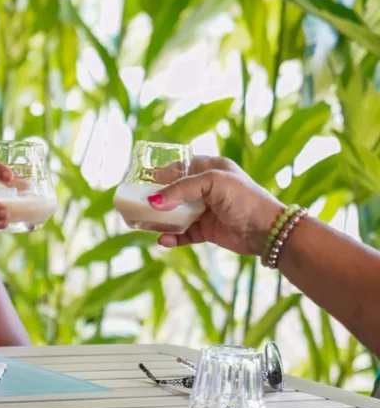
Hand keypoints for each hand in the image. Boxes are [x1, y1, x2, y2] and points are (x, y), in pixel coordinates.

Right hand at [149, 156, 281, 255]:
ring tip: (147, 224)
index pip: (181, 167)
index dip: (164, 174)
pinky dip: (173, 237)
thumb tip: (153, 201)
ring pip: (177, 214)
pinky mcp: (207, 231)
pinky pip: (184, 234)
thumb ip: (181, 190)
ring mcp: (206, 210)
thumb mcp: (212, 183)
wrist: (266, 230)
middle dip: (158, 199)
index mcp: (211, 168)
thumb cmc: (244, 198)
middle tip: (140, 204)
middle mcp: (207, 189)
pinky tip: (163, 240)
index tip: (145, 182)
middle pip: (176, 192)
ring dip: (163, 220)